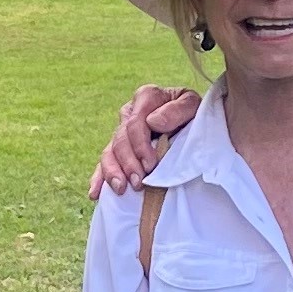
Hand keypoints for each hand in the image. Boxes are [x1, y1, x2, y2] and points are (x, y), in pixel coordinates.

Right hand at [89, 84, 202, 198]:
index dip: (140, 145)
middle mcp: (130, 114)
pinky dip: (99, 179)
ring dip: (113, 172)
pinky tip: (96, 193)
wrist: (196, 123)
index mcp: (146, 98)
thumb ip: (177, 109)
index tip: (151, 164)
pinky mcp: (119, 150)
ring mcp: (122, 132)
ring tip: (121, 189)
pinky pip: (104, 164)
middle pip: (120, 140)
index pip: (135, 122)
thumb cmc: (195, 113)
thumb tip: (153, 122)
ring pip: (109, 152)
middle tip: (139, 183)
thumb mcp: (193, 105)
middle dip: (128, 163)